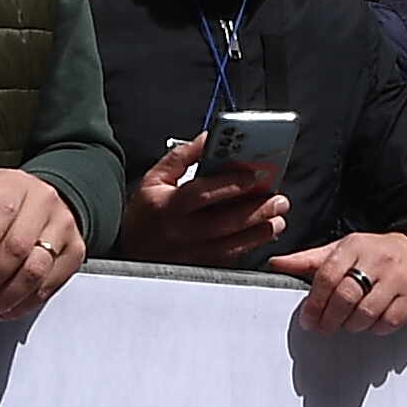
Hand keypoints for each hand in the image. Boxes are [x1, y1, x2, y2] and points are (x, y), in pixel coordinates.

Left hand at [0, 164, 90, 317]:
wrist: (46, 198)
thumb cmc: (6, 198)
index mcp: (16, 185)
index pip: (4, 211)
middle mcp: (45, 204)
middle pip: (19, 248)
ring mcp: (63, 229)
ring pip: (36, 271)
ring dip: (8, 296)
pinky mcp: (74, 252)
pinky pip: (50, 285)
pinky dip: (26, 303)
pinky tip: (7, 308)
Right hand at [123, 133, 291, 266]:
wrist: (128, 252)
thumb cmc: (145, 213)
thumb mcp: (155, 179)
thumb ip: (183, 156)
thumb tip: (210, 138)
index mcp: (166, 206)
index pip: (201, 194)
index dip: (229, 184)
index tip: (254, 176)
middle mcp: (178, 233)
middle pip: (223, 222)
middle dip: (256, 209)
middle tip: (278, 198)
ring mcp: (189, 255)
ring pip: (231, 245)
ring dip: (259, 231)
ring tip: (277, 217)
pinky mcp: (198, 269)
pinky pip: (229, 259)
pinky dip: (250, 246)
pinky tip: (264, 233)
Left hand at [274, 228, 406, 335]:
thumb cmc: (372, 253)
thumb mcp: (340, 250)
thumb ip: (308, 261)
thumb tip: (276, 263)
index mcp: (354, 246)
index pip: (328, 276)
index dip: (314, 302)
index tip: (308, 319)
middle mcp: (377, 259)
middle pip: (346, 297)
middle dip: (329, 319)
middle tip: (323, 327)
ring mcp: (398, 278)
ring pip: (367, 312)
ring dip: (352, 325)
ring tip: (347, 323)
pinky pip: (390, 321)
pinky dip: (376, 328)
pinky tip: (370, 322)